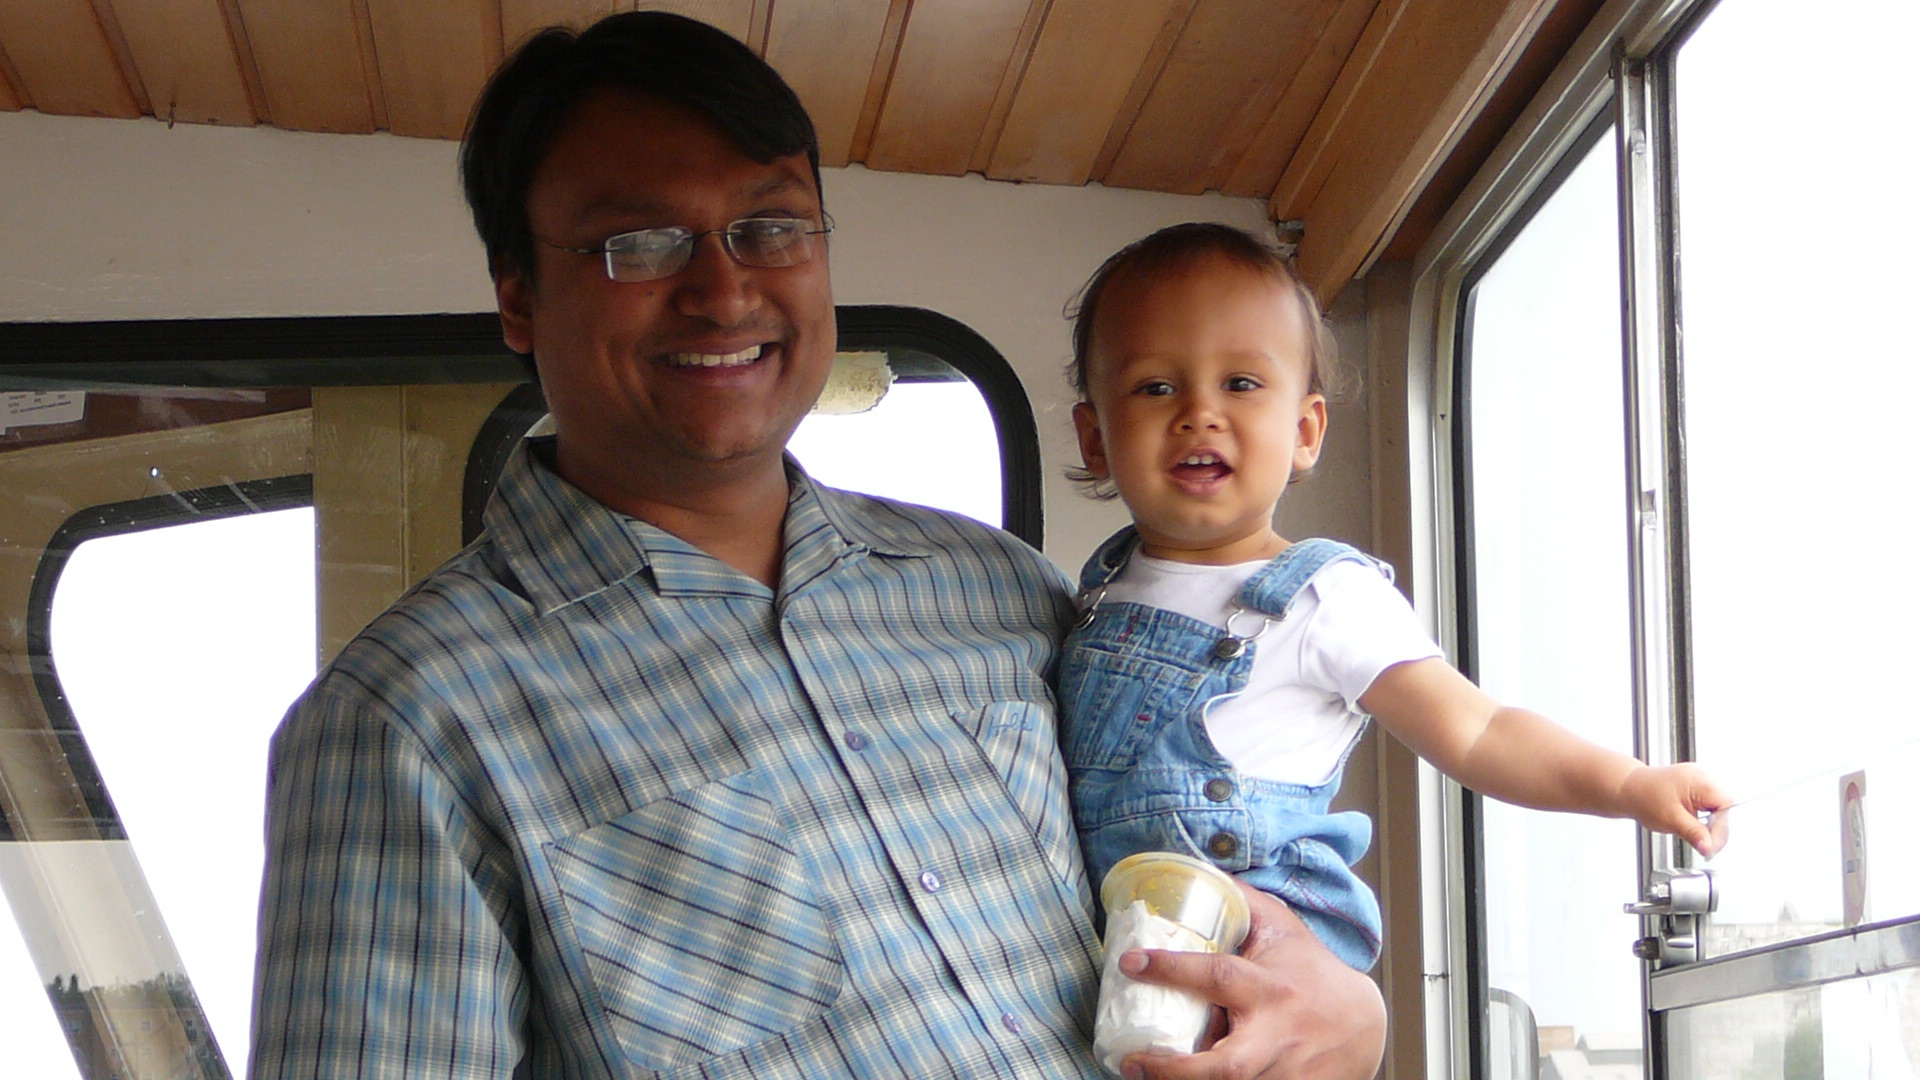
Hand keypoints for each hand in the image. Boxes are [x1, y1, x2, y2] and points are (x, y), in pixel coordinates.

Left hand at [1114, 883, 1384, 1079]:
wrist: (1363, 1025)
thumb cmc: (1313, 972)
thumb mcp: (1281, 931)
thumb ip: (1242, 904)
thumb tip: (1198, 872)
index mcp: (1270, 989)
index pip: (1217, 976)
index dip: (1172, 968)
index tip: (1130, 962)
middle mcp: (1274, 1036)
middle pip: (1226, 1067)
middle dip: (1176, 1070)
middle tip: (1133, 1060)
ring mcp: (1281, 1072)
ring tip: (1142, 1074)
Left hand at [1619, 763, 1732, 856]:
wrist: (1626, 789)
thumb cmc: (1643, 798)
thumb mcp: (1670, 820)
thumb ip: (1693, 833)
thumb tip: (1709, 847)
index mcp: (1698, 781)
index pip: (1725, 805)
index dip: (1721, 827)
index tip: (1711, 846)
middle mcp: (1701, 777)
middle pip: (1723, 807)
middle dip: (1715, 828)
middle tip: (1704, 845)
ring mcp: (1698, 781)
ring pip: (1716, 808)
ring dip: (1709, 824)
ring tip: (1692, 833)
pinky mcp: (1693, 787)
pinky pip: (1706, 805)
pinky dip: (1702, 818)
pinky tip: (1690, 824)